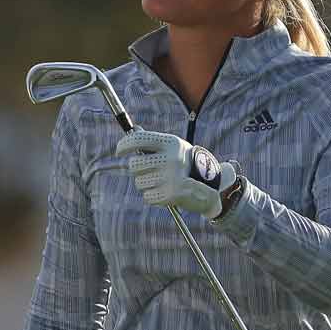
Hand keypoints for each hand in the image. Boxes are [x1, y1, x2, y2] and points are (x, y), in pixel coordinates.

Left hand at [114, 129, 236, 218]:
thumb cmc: (186, 164)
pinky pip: (148, 196)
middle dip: (138, 169)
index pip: (138, 140)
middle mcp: (171, 158)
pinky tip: (165, 192)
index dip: (124, 145)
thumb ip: (154, 143)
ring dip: (147, 184)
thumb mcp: (174, 148)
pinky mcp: (172, 194)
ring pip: (139, 182)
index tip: (119, 151)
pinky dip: (153, 197)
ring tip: (162, 182)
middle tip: (150, 171)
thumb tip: (133, 133)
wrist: (211, 186)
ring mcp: (171, 177)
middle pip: (134, 164)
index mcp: (171, 143)